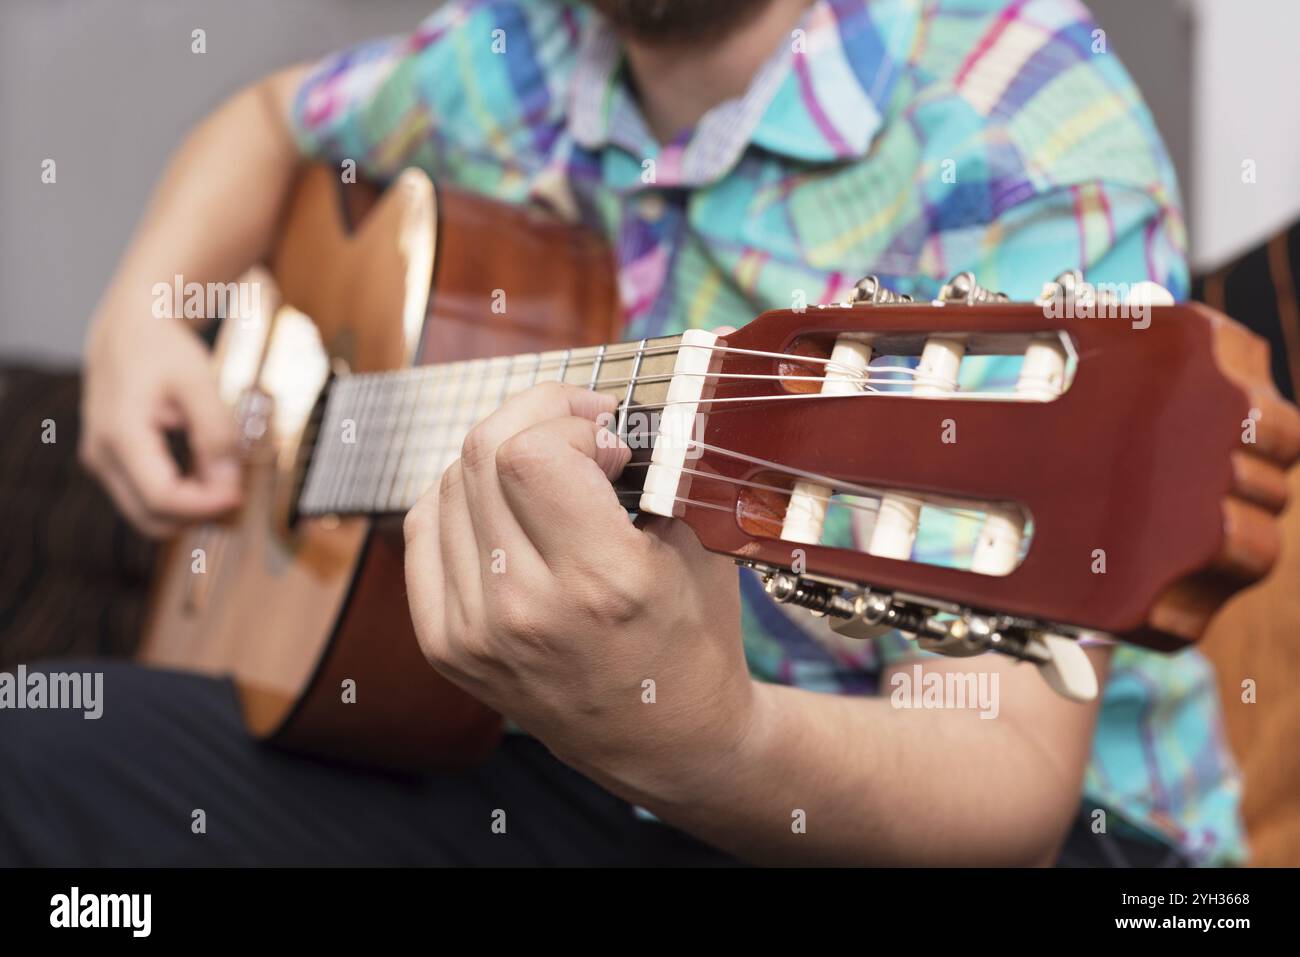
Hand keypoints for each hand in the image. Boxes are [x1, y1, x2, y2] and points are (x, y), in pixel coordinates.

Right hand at [80, 312, 240, 537]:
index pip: (161, 497)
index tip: (238, 496)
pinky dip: (178, 496)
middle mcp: (102, 455)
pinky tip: (205, 472)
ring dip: (188, 508)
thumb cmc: (161, 349)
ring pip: (147, 514)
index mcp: (120, 434)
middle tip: (235, 490)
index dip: (204, 506)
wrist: (128, 329)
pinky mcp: (111, 463)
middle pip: (151, 517)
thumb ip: (215, 430)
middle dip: (197, 514)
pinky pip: (145, 498)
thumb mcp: (198, 380)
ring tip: (223, 477)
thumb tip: (228, 481)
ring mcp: (102, 462)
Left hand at [402, 381, 754, 802]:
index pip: (532, 454)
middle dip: (535, 416)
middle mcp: (524, 610)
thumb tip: (600, 410)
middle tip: (578, 425)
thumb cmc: (692, 640)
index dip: (569, 420)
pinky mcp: (445, 645)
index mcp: (600, 584)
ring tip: (548, 468)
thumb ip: (652, 470)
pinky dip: (462, 498)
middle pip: (482, 455)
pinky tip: (506, 503)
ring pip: (449, 484)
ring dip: (501, 455)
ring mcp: (474, 633)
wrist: (663, 740)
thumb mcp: (698, 547)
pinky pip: (425, 530)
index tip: (609, 438)